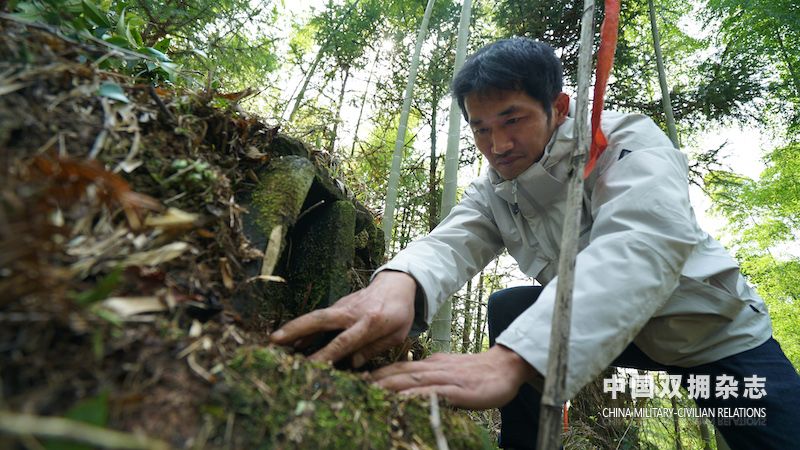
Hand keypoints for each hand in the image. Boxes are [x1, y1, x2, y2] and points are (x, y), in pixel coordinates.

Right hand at [269, 270, 416, 366]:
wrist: (397, 284)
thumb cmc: (400, 313)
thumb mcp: (396, 335)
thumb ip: (374, 349)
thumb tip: (352, 364)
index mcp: (370, 322)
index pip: (344, 341)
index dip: (326, 354)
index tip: (310, 365)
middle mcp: (352, 312)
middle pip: (320, 320)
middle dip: (297, 330)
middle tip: (275, 340)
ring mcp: (343, 306)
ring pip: (316, 316)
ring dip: (295, 327)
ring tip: (274, 341)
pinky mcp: (339, 304)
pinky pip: (320, 317)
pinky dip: (305, 327)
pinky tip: (292, 339)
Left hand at [371, 345, 536, 408]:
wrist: (506, 367)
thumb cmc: (477, 373)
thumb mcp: (449, 371)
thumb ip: (430, 375)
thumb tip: (410, 383)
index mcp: (431, 365)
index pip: (399, 367)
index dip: (378, 373)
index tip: (357, 379)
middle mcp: (434, 368)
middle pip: (399, 372)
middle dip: (375, 379)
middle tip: (353, 385)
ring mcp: (445, 378)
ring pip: (411, 379)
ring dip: (388, 385)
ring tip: (368, 391)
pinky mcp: (458, 390)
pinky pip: (433, 392)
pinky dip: (415, 395)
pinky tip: (401, 399)